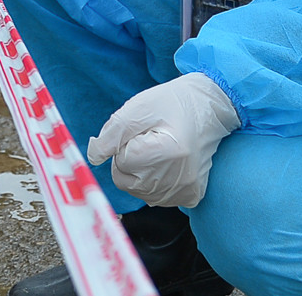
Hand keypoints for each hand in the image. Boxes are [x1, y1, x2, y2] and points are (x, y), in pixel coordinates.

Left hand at [87, 73, 239, 207]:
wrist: (208, 108)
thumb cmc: (171, 104)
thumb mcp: (136, 108)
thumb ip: (109, 135)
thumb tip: (93, 158)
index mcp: (166, 153)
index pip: (120, 161)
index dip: (124, 143)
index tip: (143, 131)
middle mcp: (179, 178)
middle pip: (125, 181)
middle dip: (127, 160)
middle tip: (147, 140)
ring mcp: (186, 191)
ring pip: (138, 192)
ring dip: (139, 172)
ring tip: (158, 150)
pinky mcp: (191, 196)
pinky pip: (156, 197)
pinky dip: (153, 182)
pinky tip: (167, 164)